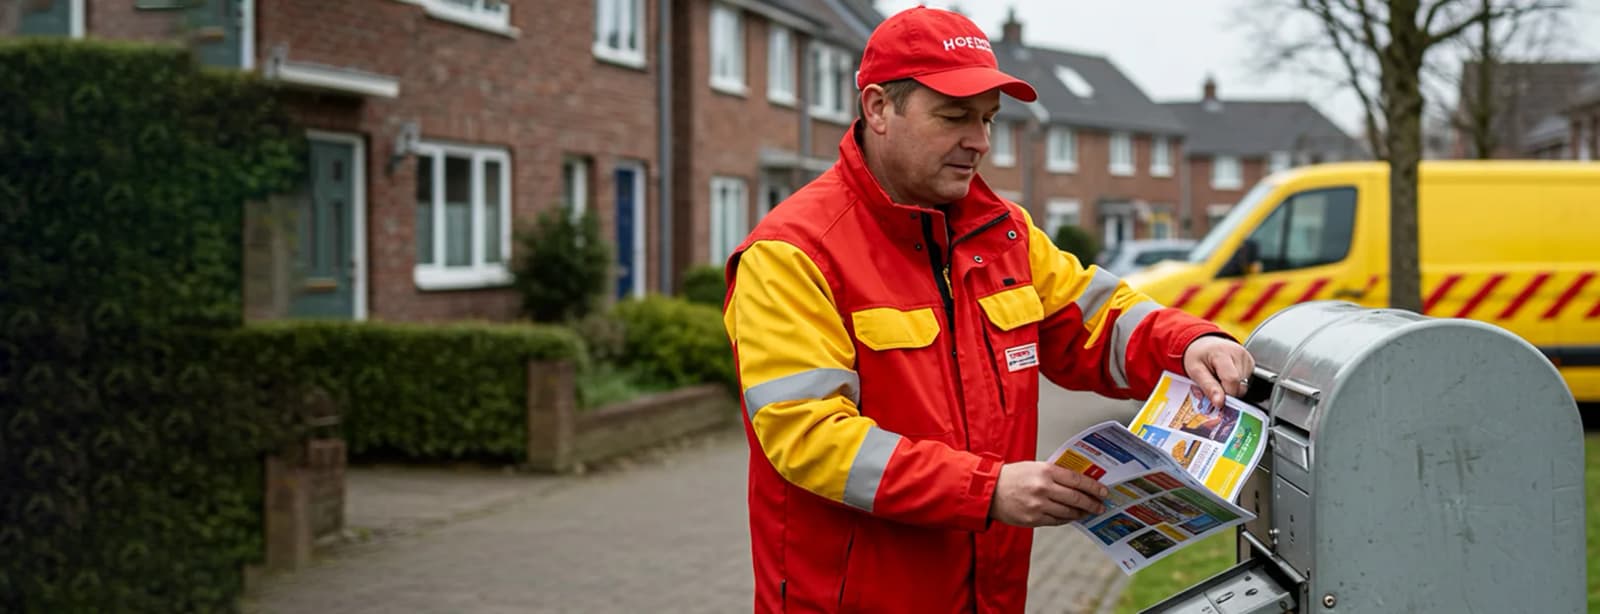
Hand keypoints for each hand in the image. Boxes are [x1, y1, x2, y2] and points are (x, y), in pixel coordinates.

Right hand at [989, 461, 1108, 527]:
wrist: (988, 491)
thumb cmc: (1012, 477)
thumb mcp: (1034, 467)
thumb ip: (1055, 474)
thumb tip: (1078, 483)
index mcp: (1045, 471)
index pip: (1077, 480)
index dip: (1093, 487)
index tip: (1104, 492)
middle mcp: (1043, 488)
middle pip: (1076, 498)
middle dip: (1092, 503)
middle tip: (1100, 506)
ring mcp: (1038, 505)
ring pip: (1068, 513)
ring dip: (1081, 513)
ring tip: (1087, 513)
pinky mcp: (1033, 519)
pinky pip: (1056, 521)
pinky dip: (1066, 519)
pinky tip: (1071, 517)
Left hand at [1183, 334, 1255, 407]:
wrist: (1204, 345)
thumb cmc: (1198, 356)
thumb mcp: (1195, 372)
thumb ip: (1208, 387)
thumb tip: (1219, 403)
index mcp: (1222, 353)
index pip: (1232, 380)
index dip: (1225, 394)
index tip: (1217, 400)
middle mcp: (1239, 353)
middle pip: (1240, 385)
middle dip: (1228, 391)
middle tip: (1215, 385)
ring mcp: (1247, 358)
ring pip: (1245, 385)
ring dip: (1232, 387)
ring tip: (1220, 378)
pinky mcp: (1251, 362)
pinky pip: (1247, 381)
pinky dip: (1237, 383)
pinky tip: (1227, 376)